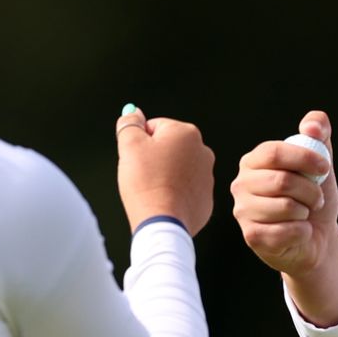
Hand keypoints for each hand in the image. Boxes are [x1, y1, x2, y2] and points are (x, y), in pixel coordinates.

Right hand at [116, 105, 214, 235]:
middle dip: (154, 158)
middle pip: (168, 148)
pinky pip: (184, 190)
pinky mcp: (205, 198)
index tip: (137, 160)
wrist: (162, 223)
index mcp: (187, 132)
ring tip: (153, 190)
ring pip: (177, 169)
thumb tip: (132, 112)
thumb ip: (130, 124)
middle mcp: (203, 151)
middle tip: (143, 175)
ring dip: (164, 176)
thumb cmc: (146, 182)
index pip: (155, 127)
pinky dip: (173, 193)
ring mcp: (207, 176)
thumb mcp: (130, 145)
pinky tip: (163, 202)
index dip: (140, 143)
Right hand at [230, 110, 337, 277]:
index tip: (325, 167)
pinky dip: (302, 231)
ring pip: (285, 207)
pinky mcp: (252, 236)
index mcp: (253, 161)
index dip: (303, 157)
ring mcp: (243, 211)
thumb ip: (318, 135)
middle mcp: (241, 184)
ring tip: (304, 213)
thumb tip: (312, 125)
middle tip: (317, 198)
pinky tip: (298, 231)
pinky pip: (285, 231)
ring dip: (306, 211)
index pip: (274, 152)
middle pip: (281, 180)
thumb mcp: (319, 163)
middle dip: (310, 190)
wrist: (315, 236)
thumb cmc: (311, 196)